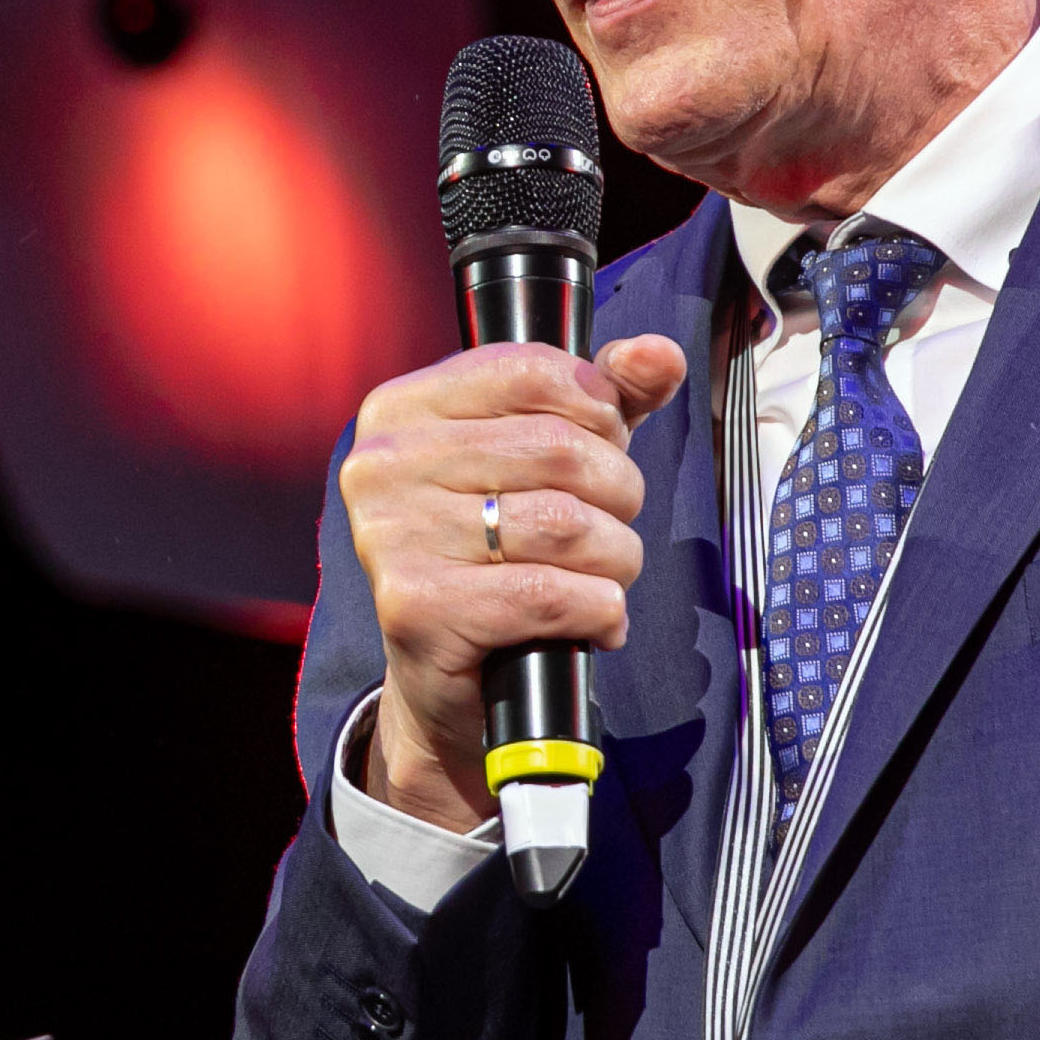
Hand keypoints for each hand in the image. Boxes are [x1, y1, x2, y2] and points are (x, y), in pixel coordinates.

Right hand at [340, 332, 697, 827]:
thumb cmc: (495, 558)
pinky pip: (550, 594)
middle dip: (617, 495)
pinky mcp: (417, 608)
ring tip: (601, 578)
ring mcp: (391, 537)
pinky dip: (598, 612)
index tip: (602, 450)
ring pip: (566, 524)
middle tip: (608, 529)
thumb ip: (605, 400)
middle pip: (561, 449)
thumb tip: (658, 355)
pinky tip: (592, 621)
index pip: (532, 370)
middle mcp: (382, 465)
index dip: (597, 412)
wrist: (448, 683)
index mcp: (401, 409)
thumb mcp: (545, 461)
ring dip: (614, 559)